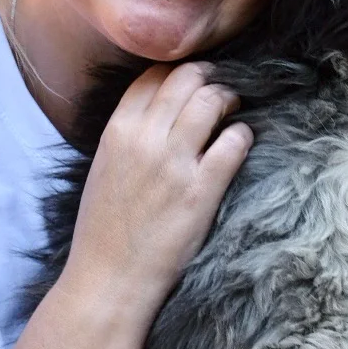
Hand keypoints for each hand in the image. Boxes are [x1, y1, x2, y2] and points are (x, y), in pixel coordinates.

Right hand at [63, 65, 252, 313]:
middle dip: (209, 78)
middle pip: (186, 78)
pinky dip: (243, 135)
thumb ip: (128, 133)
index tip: (193, 80)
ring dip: (229, 99)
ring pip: (211, 101)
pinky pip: (234, 142)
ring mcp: (175, 164)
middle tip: (221, 90)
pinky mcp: (202, 190)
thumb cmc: (105, 228)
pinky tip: (241, 142)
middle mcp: (145, 139)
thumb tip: (159, 110)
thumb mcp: (104, 167)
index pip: (153, 75)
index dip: (178, 70)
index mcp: (117, 131)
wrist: (109, 278)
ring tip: (234, 111)